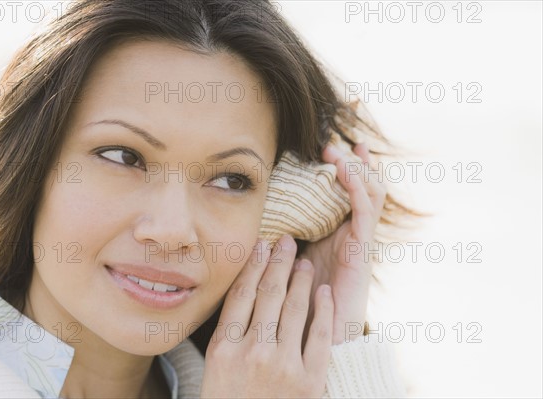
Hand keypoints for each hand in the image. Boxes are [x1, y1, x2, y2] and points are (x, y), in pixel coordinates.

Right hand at [201, 235, 333, 397]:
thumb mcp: (214, 369)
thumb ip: (227, 333)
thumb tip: (242, 293)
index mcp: (223, 349)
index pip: (241, 295)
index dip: (252, 266)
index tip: (260, 245)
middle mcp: (252, 352)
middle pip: (268, 295)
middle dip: (278, 263)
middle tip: (286, 241)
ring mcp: (283, 366)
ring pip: (294, 309)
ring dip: (301, 280)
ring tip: (304, 262)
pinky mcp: (309, 381)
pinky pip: (320, 336)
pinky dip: (324, 311)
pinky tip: (325, 293)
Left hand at [300, 142, 386, 343]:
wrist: (316, 340)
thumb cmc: (298, 304)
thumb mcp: (288, 264)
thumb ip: (283, 243)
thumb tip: (261, 223)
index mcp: (338, 236)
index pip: (349, 194)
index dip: (345, 170)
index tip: (329, 147)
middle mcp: (353, 236)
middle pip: (365, 188)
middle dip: (354, 162)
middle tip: (337, 141)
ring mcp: (361, 242)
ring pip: (370, 194)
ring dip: (355, 168)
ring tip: (337, 150)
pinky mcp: (362, 251)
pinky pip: (365, 213)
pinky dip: (357, 187)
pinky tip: (344, 170)